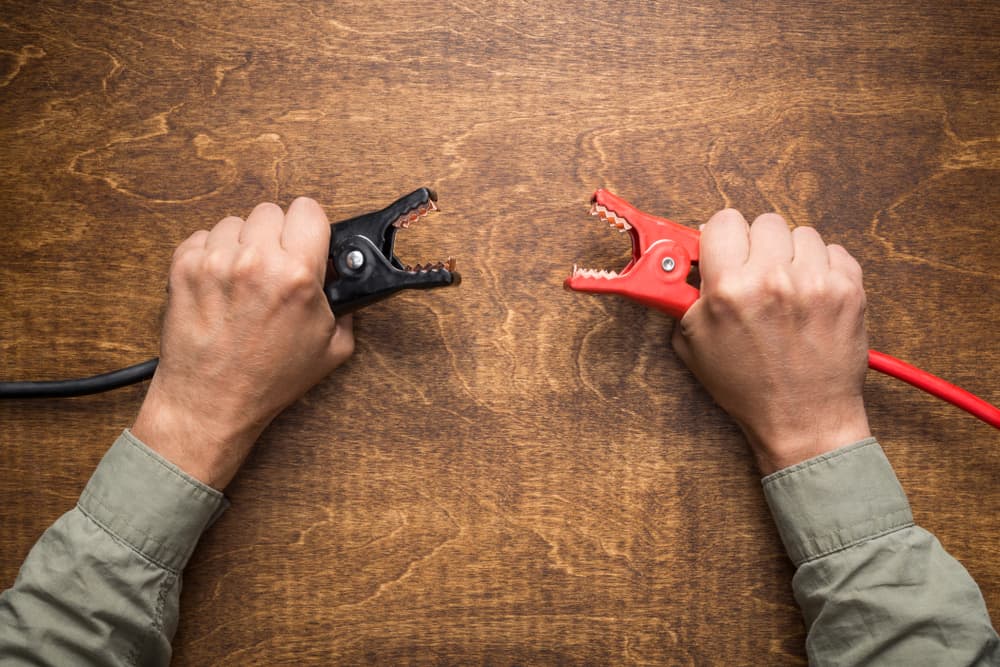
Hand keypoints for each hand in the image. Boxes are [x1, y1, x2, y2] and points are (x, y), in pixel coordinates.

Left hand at [132, 197, 354, 488]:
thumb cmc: (269, 380)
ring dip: (242, 244)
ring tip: (244, 280)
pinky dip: (212, 254)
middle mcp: (256, 262)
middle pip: (271, 211)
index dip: (310, 227)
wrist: (211, 402)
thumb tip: (346, 276)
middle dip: (276, 236)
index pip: (309, 210)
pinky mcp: (183, 267)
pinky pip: (204, 237)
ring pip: (235, 222)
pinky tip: (220, 285)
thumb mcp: (332, 348)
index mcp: (298, 276)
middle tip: (275, 266)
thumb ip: (347, 305)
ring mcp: (216, 262)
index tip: (306, 241)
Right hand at [671, 209, 870, 474]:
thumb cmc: (746, 386)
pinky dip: (823, 268)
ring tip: (787, 288)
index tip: (724, 252)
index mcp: (729, 289)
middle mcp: (773, 278)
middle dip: (756, 245)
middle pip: (764, 222)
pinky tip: (812, 296)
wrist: (804, 419)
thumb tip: (676, 260)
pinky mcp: (849, 289)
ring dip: (792, 255)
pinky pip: (834, 251)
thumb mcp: (693, 343)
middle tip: (755, 273)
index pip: (724, 221)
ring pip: (801, 233)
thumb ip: (682, 295)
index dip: (721, 237)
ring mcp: (816, 281)